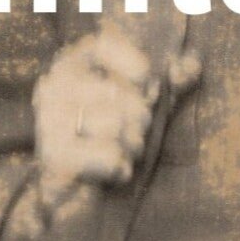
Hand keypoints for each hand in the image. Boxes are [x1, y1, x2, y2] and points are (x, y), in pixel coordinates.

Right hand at [32, 29, 198, 208]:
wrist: (75, 196)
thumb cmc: (114, 139)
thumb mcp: (147, 102)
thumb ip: (173, 79)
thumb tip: (191, 65)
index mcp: (72, 64)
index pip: (104, 44)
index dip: (135, 66)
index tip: (146, 87)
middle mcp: (54, 86)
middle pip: (120, 91)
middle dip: (139, 120)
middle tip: (129, 132)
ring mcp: (48, 121)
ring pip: (116, 125)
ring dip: (132, 146)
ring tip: (120, 152)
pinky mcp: (53, 157)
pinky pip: (110, 157)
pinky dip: (119, 169)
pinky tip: (110, 172)